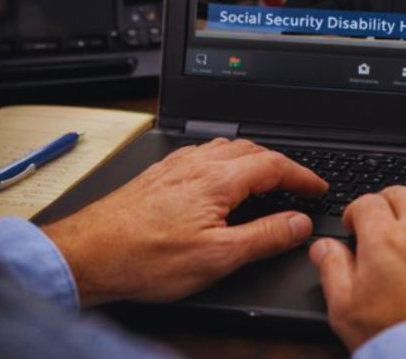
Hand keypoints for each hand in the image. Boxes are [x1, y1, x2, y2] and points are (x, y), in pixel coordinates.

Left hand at [43, 138, 326, 306]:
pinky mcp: (158, 175)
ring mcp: (175, 166)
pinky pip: (201, 154)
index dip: (303, 176)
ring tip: (265, 177)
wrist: (87, 255)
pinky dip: (225, 160)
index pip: (275, 165)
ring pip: (226, 147)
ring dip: (253, 158)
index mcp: (218, 179)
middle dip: (282, 164)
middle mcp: (197, 164)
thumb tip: (299, 222)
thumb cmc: (144, 258)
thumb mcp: (218, 257)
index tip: (318, 188)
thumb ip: (265, 236)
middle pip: (253, 149)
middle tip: (298, 184)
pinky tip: (218, 177)